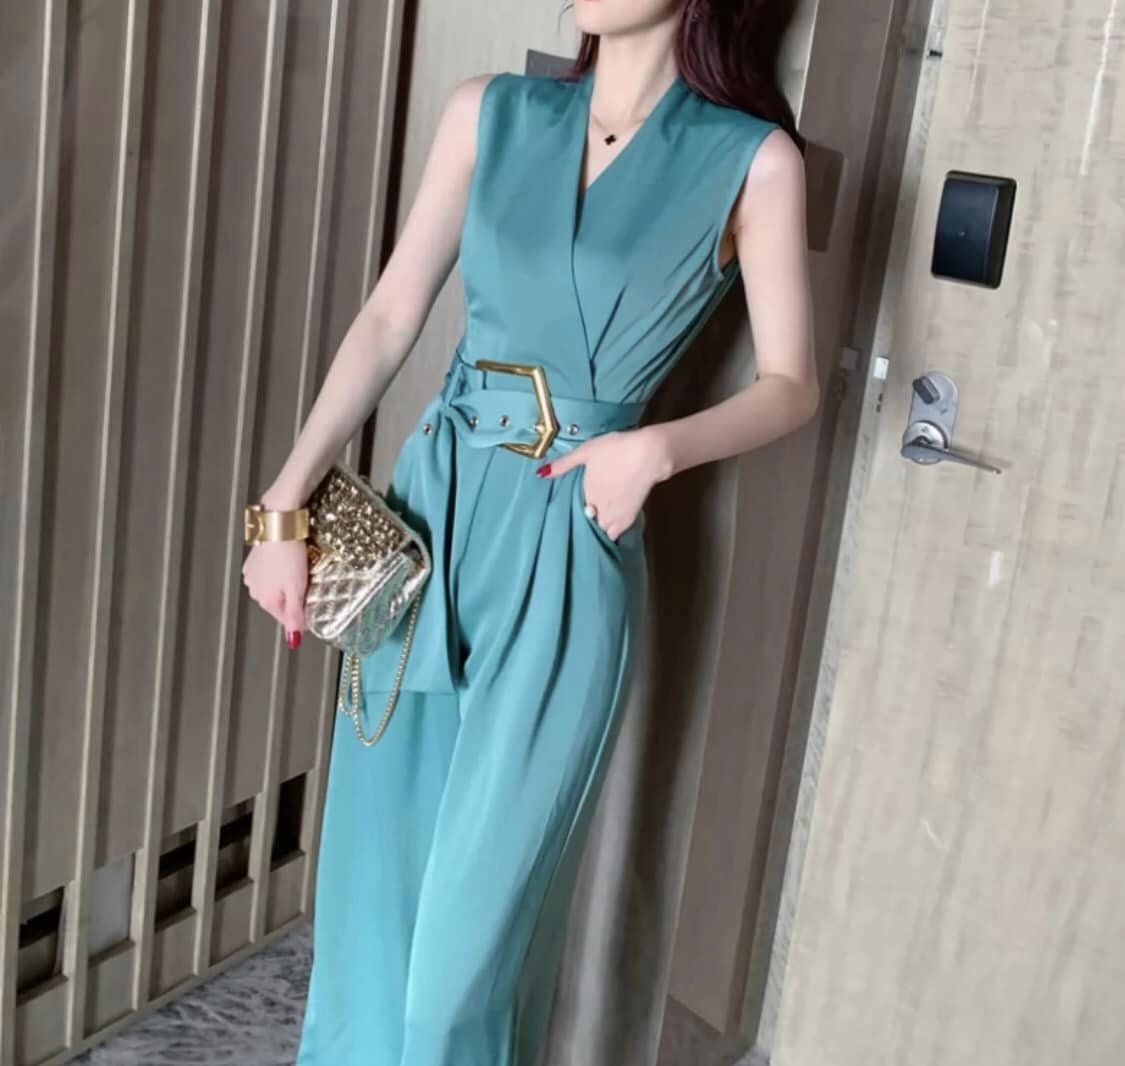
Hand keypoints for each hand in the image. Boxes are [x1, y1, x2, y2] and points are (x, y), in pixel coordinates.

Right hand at [241, 540, 307, 646]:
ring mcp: (252, 576)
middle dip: (293, 597)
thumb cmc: (290, 555)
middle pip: (279, 603)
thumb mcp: (297, 589)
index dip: (301, 614)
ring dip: (284, 584)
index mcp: (267, 600)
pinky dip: (276, 571)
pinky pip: (267, 574)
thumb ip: (294, 615)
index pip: (286, 619)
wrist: (279, 527)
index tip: (311, 604)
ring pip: (273, 588)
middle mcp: (255, 591)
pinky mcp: (252, 562)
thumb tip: (293, 639)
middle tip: (306, 581)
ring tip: (296, 569)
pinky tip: (285, 562)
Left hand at [536, 425, 672, 540]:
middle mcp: (598, 510)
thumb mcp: (586, 451)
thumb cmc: (616, 449)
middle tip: (583, 516)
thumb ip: (563, 464)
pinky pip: (615, 535)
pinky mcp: (629, 520)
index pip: (572, 512)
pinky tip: (608, 527)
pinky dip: (610, 534)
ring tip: (596, 522)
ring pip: (600, 532)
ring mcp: (614, 517)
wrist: (650, 454)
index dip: (571, 511)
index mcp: (585, 495)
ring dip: (596, 529)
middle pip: (586, 524)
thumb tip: (539, 474)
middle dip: (584, 522)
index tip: (571, 508)